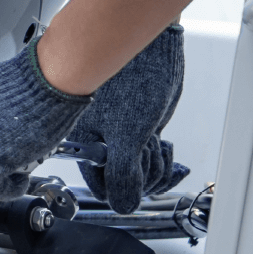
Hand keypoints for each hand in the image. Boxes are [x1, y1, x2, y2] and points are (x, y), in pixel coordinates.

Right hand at [73, 25, 186, 212]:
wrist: (155, 48)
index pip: (101, 186)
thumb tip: (123, 204)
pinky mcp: (140, 130)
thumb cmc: (133, 77)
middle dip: (143, 175)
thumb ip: (122, 174)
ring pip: (140, 174)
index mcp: (86, 140)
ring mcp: (122, 136)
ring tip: (157, 147)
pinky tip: (167, 152)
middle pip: (123, 183)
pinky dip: (163, 162)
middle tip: (147, 152)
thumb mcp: (128, 133)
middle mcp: (101, 140)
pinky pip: (150, 160)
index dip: (121, 189)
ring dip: (155, 168)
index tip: (135, 183)